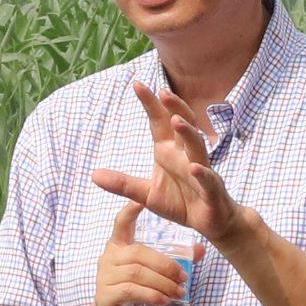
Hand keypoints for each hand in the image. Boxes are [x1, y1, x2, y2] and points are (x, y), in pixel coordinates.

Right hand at [88, 202, 188, 305]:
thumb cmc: (131, 294)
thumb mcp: (151, 275)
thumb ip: (172, 262)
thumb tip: (200, 251)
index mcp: (118, 247)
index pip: (121, 223)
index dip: (130, 211)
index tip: (141, 200)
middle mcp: (108, 258)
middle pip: (139, 253)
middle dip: (166, 265)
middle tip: (185, 278)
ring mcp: (103, 278)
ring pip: (137, 273)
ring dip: (163, 282)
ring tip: (179, 292)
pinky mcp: (104, 297)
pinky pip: (130, 291)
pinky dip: (151, 294)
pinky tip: (164, 300)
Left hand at [89, 82, 238, 246]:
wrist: (210, 222)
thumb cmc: (181, 202)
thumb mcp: (146, 194)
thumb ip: (123, 184)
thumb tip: (93, 175)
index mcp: (170, 152)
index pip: (160, 123)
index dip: (151, 104)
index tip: (137, 84)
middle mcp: (186, 156)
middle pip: (183, 126)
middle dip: (175, 108)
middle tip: (163, 92)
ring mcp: (202, 171)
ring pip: (197, 147)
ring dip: (188, 133)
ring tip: (177, 121)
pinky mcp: (212, 192)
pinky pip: (208, 180)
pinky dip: (203, 173)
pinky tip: (195, 167)